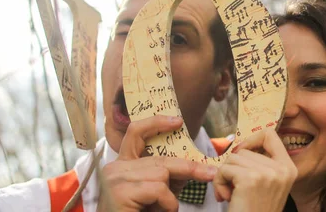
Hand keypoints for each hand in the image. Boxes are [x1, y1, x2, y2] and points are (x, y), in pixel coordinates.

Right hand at [97, 115, 217, 211]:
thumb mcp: (155, 194)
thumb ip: (168, 177)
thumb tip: (193, 166)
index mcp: (122, 164)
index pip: (136, 132)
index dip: (156, 122)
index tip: (178, 122)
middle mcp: (115, 167)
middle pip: (159, 159)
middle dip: (188, 167)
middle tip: (210, 173)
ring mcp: (115, 178)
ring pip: (161, 174)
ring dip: (170, 196)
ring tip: (163, 211)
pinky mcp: (120, 191)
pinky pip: (158, 189)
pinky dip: (167, 204)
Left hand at [213, 129, 296, 211]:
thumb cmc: (255, 211)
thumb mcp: (269, 185)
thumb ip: (263, 164)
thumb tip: (241, 146)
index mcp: (289, 168)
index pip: (270, 134)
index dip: (251, 139)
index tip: (242, 153)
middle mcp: (282, 169)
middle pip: (245, 149)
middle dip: (233, 167)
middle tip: (235, 188)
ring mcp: (267, 173)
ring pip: (233, 159)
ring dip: (225, 176)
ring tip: (231, 195)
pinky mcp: (250, 179)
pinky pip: (225, 169)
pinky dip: (219, 183)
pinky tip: (226, 198)